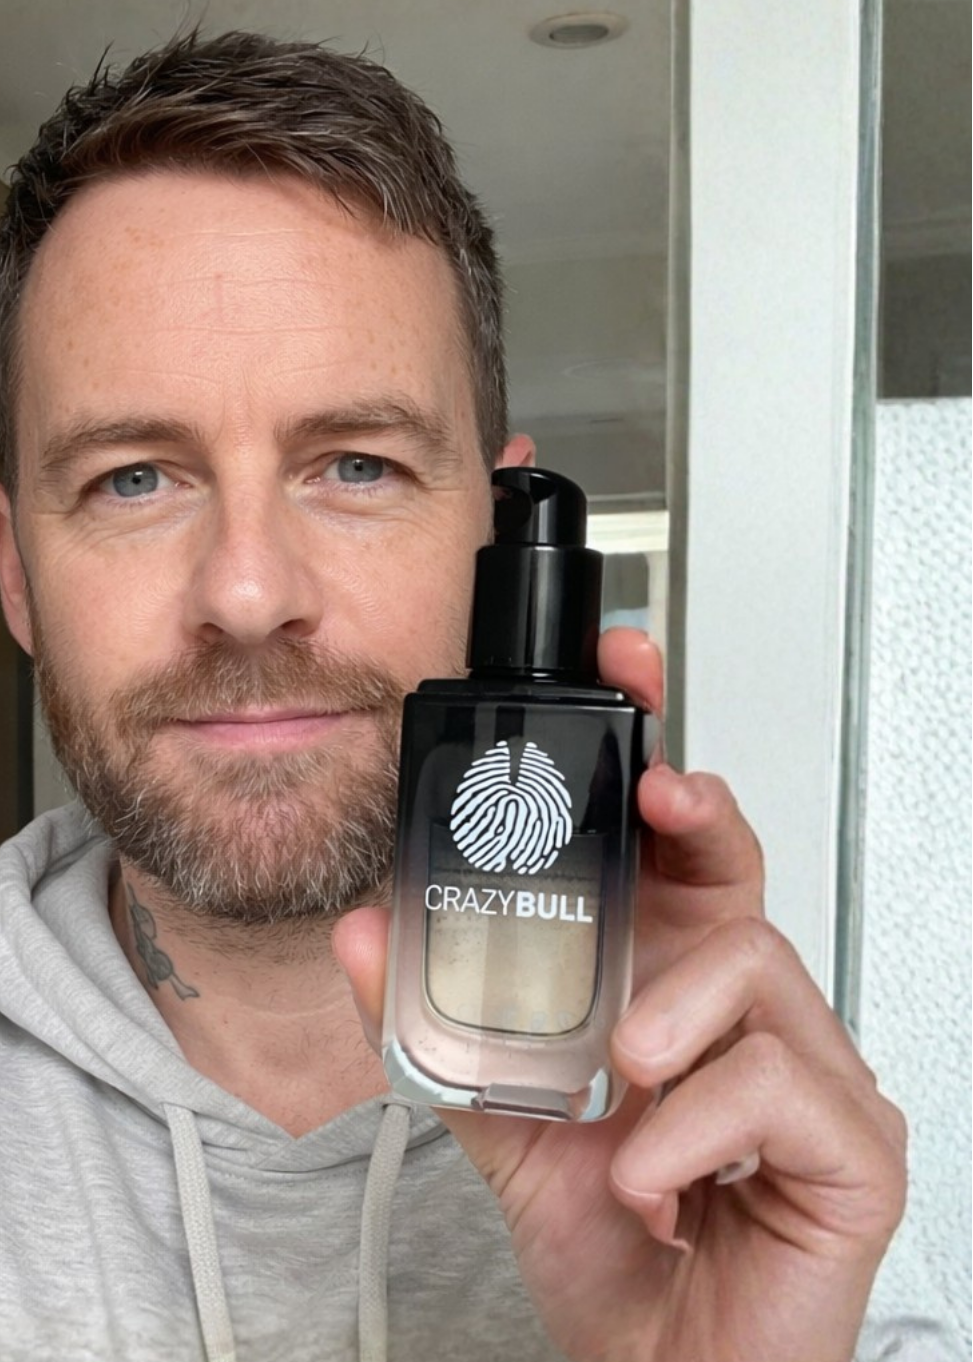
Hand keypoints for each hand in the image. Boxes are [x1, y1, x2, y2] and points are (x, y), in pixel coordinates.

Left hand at [333, 628, 906, 1361]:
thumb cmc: (614, 1244)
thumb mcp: (509, 1123)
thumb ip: (442, 1031)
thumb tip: (368, 937)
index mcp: (675, 991)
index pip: (681, 859)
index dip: (660, 772)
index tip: (624, 694)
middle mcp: (749, 1018)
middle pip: (743, 872)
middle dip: (700, 808)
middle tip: (656, 788)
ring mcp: (813, 1076)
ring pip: (760, 963)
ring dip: (672, 1009)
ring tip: (620, 1070)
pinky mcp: (853, 1149)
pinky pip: (779, 1087)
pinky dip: (691, 1126)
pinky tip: (651, 1176)